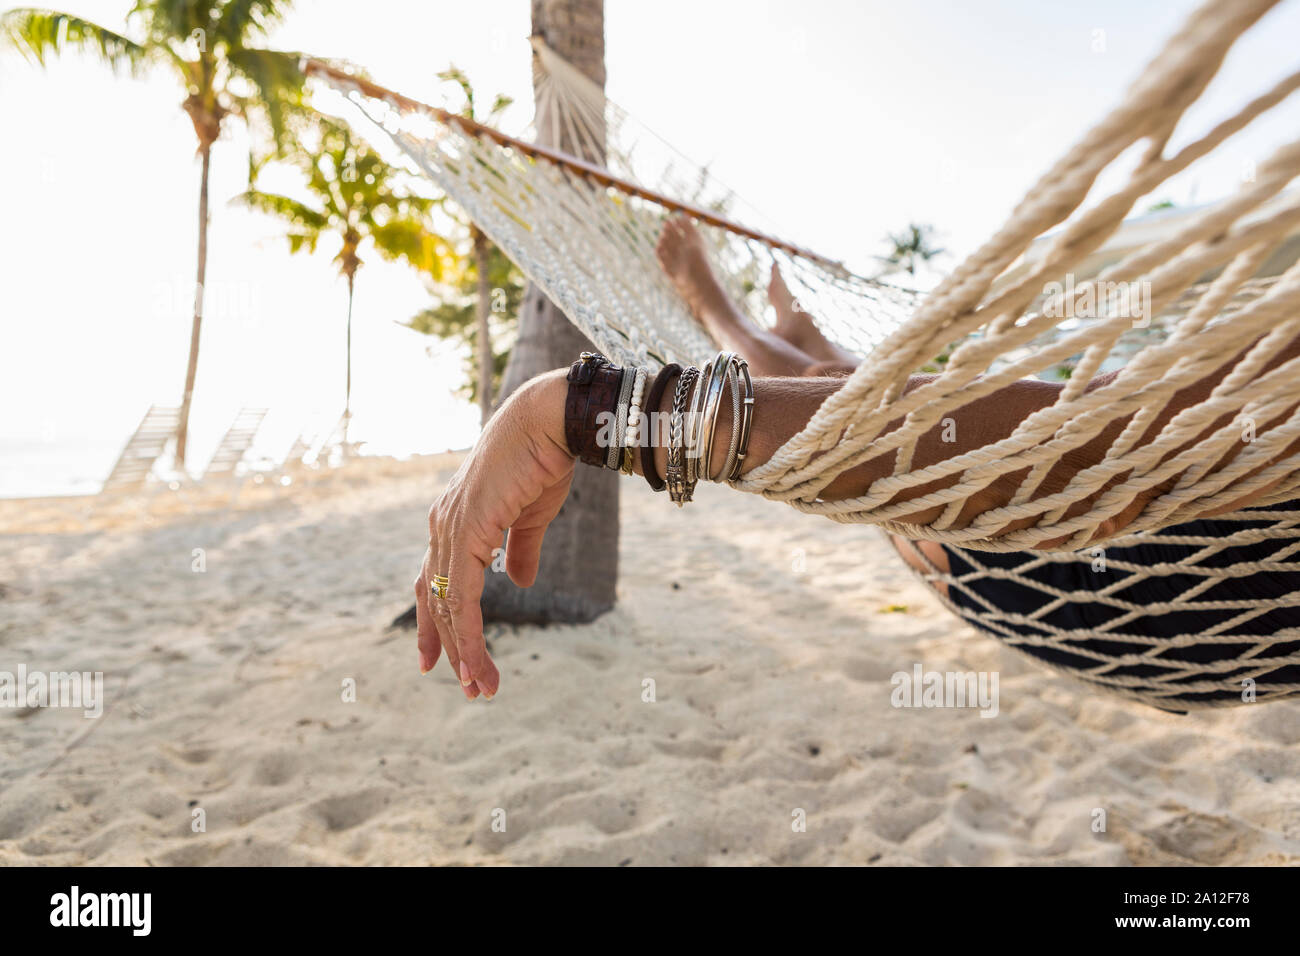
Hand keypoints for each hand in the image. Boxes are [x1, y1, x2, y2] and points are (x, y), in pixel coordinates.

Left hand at [414, 369, 574, 698]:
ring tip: (480, 687)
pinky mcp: (466, 531)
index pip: (435, 580)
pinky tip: (477, 661)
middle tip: (469, 687)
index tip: (435, 661)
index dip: (434, 623)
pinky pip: (464, 596)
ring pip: (449, 606)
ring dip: (463, 652)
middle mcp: (442, 526)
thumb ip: (519, 551)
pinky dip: (468, 634)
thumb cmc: (543, 459)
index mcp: (454, 521)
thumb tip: (518, 583)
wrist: (549, 422)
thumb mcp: (531, 516)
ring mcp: (449, 528)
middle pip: (437, 599)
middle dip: (450, 647)